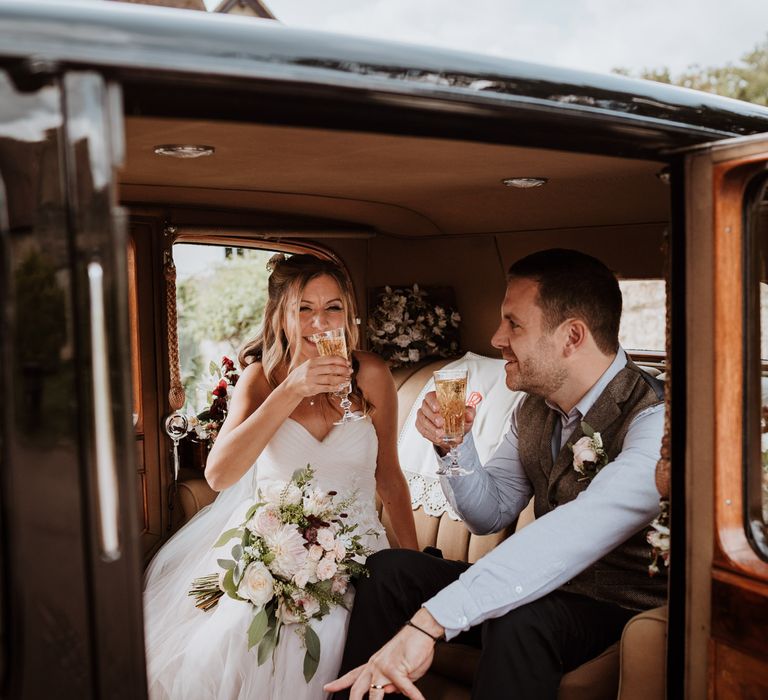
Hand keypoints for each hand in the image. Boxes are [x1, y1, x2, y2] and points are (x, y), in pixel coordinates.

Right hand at [283, 356, 350, 399]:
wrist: (291, 386)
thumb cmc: (303, 374)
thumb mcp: (309, 364)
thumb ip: (321, 362)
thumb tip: (338, 361)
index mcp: (312, 361)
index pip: (330, 358)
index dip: (341, 360)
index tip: (348, 362)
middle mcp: (312, 369)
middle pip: (332, 368)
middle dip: (343, 370)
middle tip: (350, 371)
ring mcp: (312, 379)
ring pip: (330, 378)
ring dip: (341, 379)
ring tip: (347, 379)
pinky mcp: (312, 388)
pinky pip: (326, 387)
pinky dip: (335, 387)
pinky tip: (340, 386)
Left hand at [323, 621, 437, 698]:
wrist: (420, 629)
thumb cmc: (411, 647)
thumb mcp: (399, 669)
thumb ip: (392, 683)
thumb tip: (387, 693)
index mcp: (374, 664)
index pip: (353, 675)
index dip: (339, 683)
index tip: (327, 687)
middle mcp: (375, 666)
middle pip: (357, 688)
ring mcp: (385, 668)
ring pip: (374, 693)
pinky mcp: (397, 669)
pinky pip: (406, 689)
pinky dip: (414, 696)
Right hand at [416, 391, 475, 454]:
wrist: (455, 431)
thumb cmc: (458, 418)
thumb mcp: (466, 415)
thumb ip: (469, 413)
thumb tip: (469, 415)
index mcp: (437, 398)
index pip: (430, 396)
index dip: (432, 402)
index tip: (437, 408)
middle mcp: (428, 406)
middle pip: (425, 409)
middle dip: (433, 417)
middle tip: (441, 424)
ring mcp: (423, 416)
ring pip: (422, 421)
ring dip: (432, 428)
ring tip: (442, 435)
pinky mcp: (421, 426)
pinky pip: (422, 431)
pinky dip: (431, 436)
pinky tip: (438, 439)